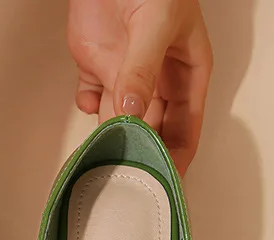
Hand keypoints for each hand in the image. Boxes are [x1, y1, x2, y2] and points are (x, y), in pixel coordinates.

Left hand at [67, 0, 212, 174]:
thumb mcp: (156, 23)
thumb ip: (142, 68)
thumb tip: (132, 110)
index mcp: (185, 72)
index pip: (186, 125)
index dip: (178, 156)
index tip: (167, 183)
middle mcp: (156, 80)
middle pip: (152, 130)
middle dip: (142, 154)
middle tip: (129, 179)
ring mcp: (126, 74)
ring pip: (120, 119)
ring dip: (111, 137)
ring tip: (103, 157)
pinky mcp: (96, 66)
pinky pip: (92, 99)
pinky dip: (87, 106)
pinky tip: (88, 104)